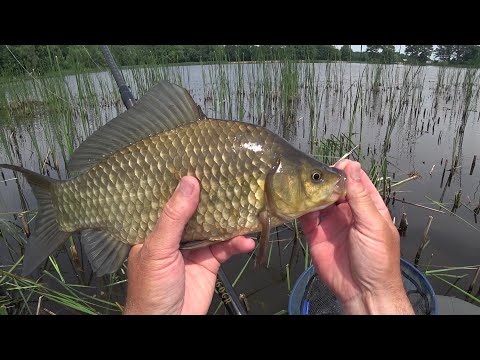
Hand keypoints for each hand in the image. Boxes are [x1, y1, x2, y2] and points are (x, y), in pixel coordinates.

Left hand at [123, 176, 254, 314]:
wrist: (168, 323)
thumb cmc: (151, 288)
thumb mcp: (158, 248)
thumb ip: (174, 217)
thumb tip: (189, 182)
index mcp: (157, 227)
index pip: (171, 198)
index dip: (184, 182)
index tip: (200, 161)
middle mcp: (177, 234)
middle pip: (198, 209)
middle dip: (213, 196)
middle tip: (232, 176)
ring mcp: (195, 247)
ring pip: (216, 226)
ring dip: (231, 218)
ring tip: (247, 205)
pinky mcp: (211, 262)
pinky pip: (227, 247)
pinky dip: (238, 242)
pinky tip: (247, 239)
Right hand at [299, 160, 413, 314]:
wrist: (363, 292)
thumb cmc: (378, 260)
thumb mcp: (372, 224)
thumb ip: (360, 196)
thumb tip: (353, 167)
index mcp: (368, 208)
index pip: (357, 182)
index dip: (347, 171)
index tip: (337, 165)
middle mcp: (348, 213)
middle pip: (334, 189)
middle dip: (325, 180)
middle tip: (315, 174)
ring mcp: (331, 223)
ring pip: (318, 200)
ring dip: (311, 192)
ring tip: (303, 185)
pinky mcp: (316, 235)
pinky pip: (306, 218)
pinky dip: (301, 209)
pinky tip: (297, 202)